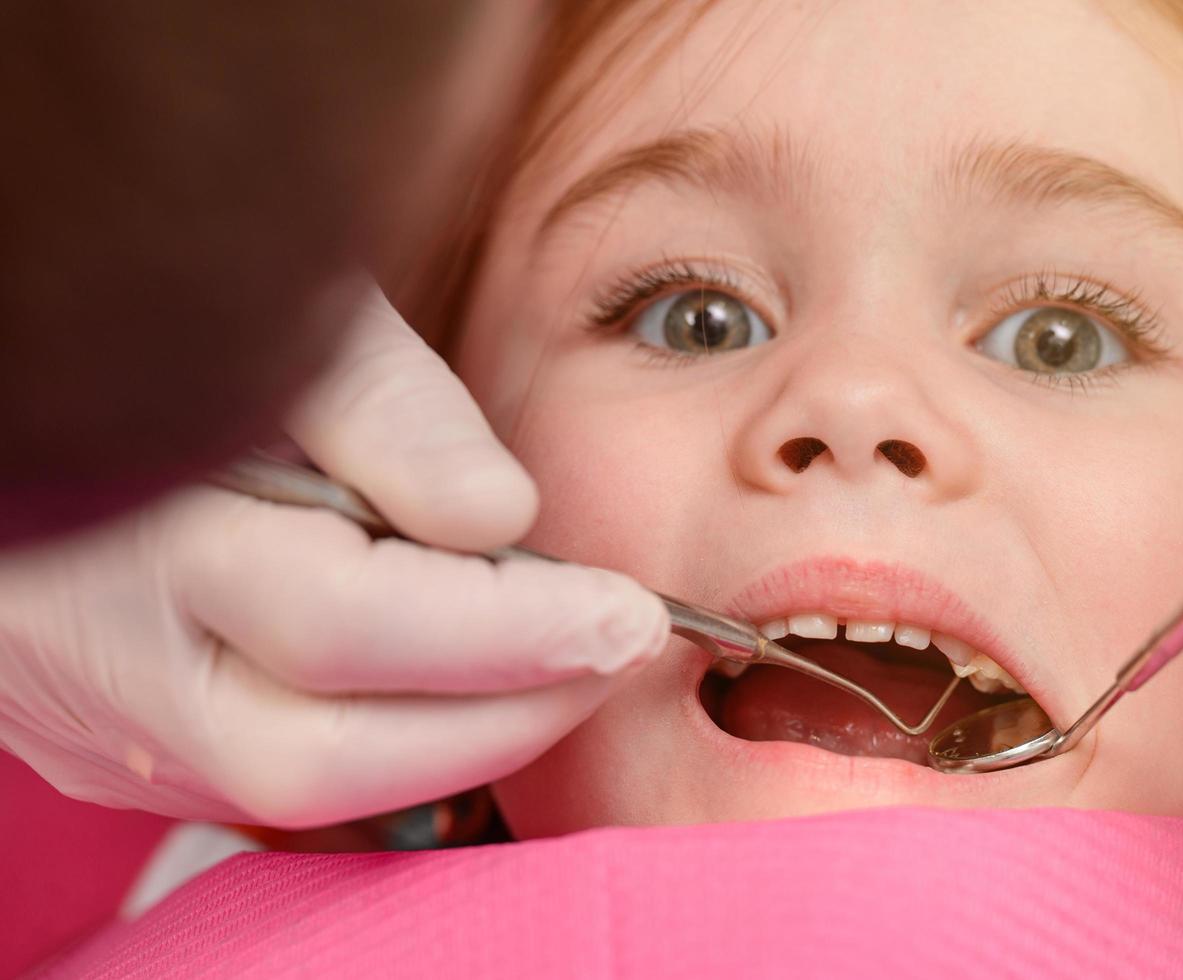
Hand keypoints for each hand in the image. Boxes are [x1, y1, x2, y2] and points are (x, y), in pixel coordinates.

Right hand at [0, 283, 666, 827]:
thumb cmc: (169, 321)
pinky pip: (268, 780)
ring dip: (457, 740)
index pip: (346, 626)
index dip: (510, 633)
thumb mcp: (282, 313)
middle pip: (319, 757)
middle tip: (617, 651)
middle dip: (503, 719)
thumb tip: (504, 516)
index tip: (631, 611)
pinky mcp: (113, 740)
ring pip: (297, 791)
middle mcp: (103, 656)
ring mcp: (99, 715)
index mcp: (134, 530)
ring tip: (562, 659)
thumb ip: (387, 410)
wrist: (38, 379)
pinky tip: (464, 681)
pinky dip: (390, 741)